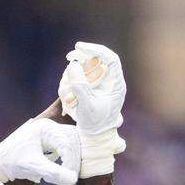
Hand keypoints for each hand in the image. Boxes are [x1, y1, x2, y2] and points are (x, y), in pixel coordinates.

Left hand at [0, 118, 80, 184]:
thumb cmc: (13, 162)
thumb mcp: (34, 167)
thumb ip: (53, 173)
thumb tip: (72, 180)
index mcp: (44, 128)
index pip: (67, 141)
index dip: (71, 160)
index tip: (69, 176)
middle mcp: (49, 127)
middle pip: (72, 140)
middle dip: (73, 159)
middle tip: (69, 176)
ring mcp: (50, 132)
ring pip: (70, 143)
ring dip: (71, 159)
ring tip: (63, 174)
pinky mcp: (49, 141)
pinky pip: (65, 147)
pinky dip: (66, 159)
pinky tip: (58, 171)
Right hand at [58, 41, 126, 176]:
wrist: (95, 138)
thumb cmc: (94, 125)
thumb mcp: (86, 106)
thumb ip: (80, 86)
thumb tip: (74, 65)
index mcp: (116, 85)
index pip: (110, 59)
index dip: (95, 49)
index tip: (79, 46)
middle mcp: (112, 82)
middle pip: (101, 59)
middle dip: (84, 55)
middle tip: (70, 56)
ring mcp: (104, 86)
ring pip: (93, 67)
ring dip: (79, 66)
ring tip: (67, 75)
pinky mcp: (96, 90)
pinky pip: (87, 76)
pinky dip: (76, 76)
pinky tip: (69, 83)